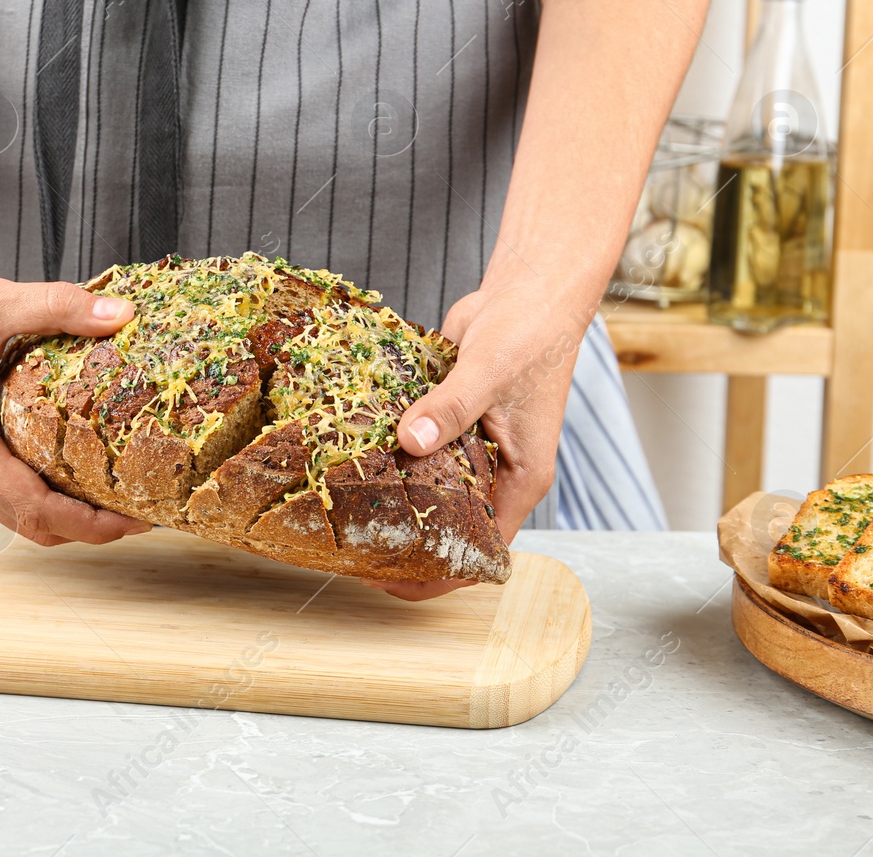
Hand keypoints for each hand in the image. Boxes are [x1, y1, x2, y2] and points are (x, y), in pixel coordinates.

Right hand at [0, 267, 151, 545]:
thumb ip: (60, 306)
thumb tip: (123, 314)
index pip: (34, 505)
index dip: (88, 522)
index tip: (132, 521)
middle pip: (29, 523)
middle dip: (86, 528)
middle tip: (140, 518)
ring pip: (14, 517)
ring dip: (63, 519)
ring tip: (117, 505)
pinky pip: (0, 499)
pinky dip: (39, 502)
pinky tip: (76, 483)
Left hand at [364, 277, 587, 600]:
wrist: (530, 290)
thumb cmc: (530, 333)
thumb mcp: (489, 372)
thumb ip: (450, 408)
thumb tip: (410, 440)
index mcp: (522, 478)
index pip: (482, 548)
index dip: (439, 575)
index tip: (390, 583)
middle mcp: (497, 470)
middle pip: (450, 525)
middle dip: (407, 542)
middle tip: (350, 550)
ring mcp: (471, 446)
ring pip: (429, 487)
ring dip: (393, 497)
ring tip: (341, 514)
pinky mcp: (448, 420)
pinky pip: (416, 448)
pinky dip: (390, 455)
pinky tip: (350, 461)